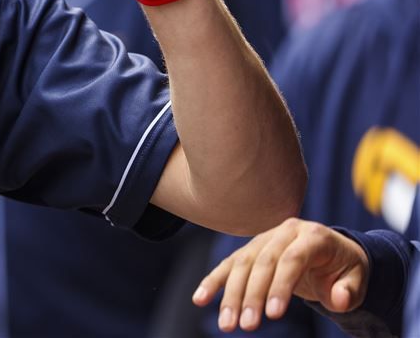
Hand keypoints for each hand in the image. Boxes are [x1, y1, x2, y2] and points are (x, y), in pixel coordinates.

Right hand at [193, 218, 369, 331]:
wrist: (332, 251)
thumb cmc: (345, 269)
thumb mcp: (357, 279)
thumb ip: (349, 290)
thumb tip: (337, 298)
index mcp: (313, 236)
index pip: (292, 259)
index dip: (281, 285)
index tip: (273, 315)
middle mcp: (284, 232)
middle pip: (262, 262)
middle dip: (252, 295)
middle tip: (247, 326)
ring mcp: (264, 239)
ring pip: (241, 265)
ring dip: (231, 295)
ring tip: (227, 324)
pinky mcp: (250, 250)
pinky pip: (229, 265)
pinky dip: (213, 282)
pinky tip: (200, 300)